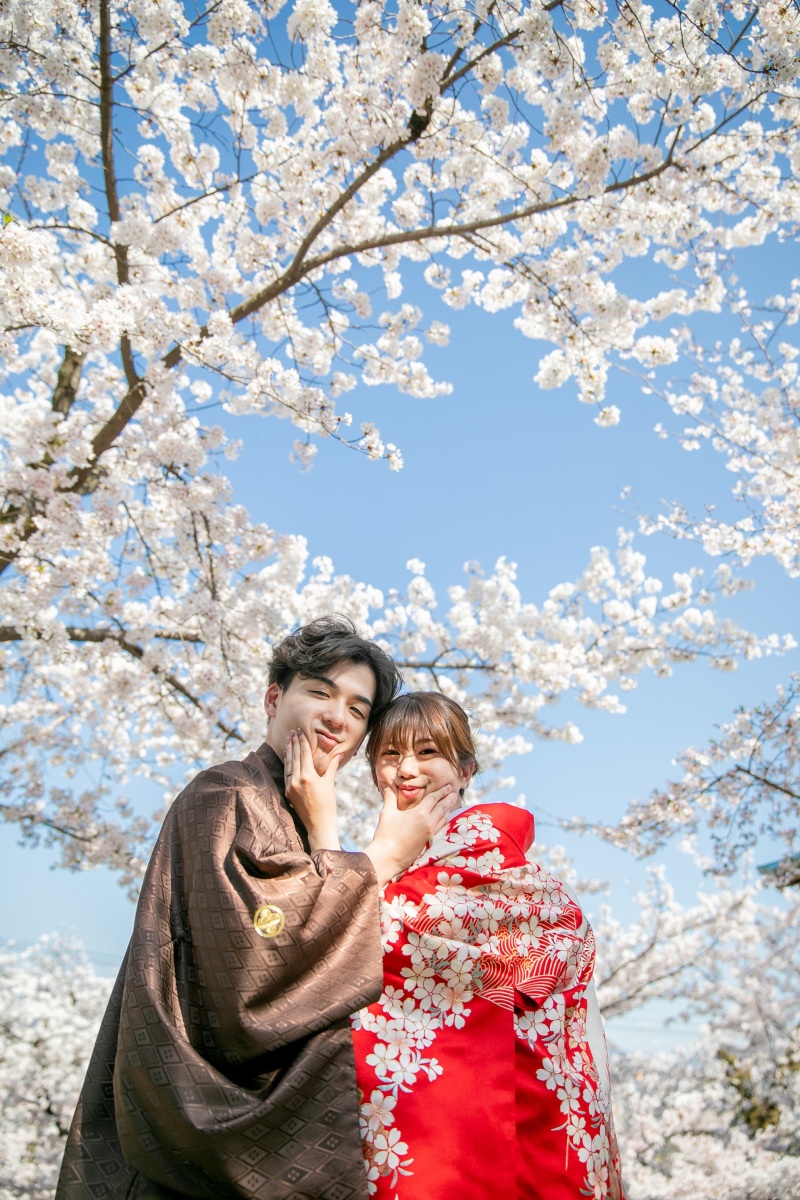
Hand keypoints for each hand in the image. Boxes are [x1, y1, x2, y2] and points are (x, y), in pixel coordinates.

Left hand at [284, 729, 342, 850]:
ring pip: (288, 763)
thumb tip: (339, 753)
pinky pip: (286, 773)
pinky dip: (287, 763)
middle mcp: (297, 780)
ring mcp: (290, 786)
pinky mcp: (287, 792)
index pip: (304, 753)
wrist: (318, 824)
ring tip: (288, 739)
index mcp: (308, 776)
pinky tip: (287, 755)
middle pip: (295, 756)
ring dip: (288, 750)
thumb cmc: (328, 804)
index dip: (302, 741)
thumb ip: (332, 766)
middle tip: (293, 731)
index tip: (300, 731)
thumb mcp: (330, 783)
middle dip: (294, 742)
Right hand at [364, 784, 458, 886]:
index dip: (441, 791)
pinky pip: (441, 827)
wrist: (388, 858)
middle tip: (454, 792)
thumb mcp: (387, 813)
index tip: (448, 785)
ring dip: (448, 809)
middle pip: (443, 807)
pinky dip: (445, 820)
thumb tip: (387, 784)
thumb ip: (390, 798)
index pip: (434, 798)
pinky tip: (444, 819)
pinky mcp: (429, 841)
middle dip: (449, 798)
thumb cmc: (386, 834)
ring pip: (444, 818)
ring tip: (451, 803)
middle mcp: (428, 822)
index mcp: (420, 813)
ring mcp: (430, 832)